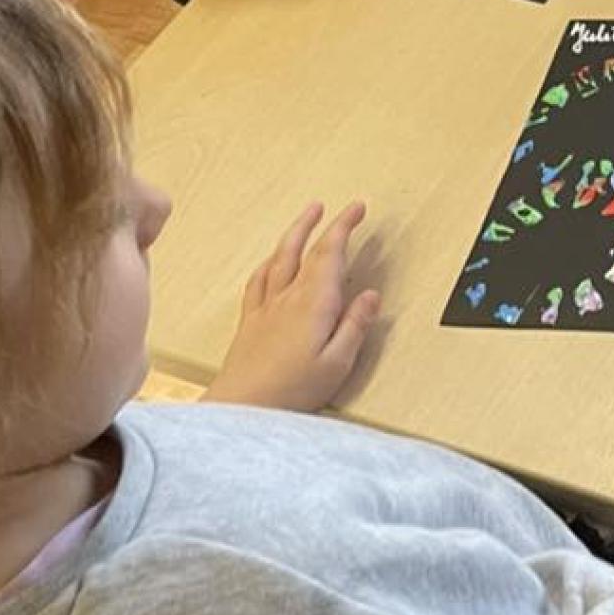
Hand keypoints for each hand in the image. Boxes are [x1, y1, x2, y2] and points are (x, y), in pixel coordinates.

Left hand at [202, 200, 380, 410]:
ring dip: (294, 233)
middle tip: (334, 207)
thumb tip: (371, 297)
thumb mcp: (338, 363)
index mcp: (314, 303)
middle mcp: (287, 298)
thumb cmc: (290, 390)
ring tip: (305, 217)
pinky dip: (268, 263)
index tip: (356, 209)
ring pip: (280, 258)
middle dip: (322, 223)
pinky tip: (270, 261)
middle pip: (304, 248)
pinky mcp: (250, 322)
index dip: (344, 226)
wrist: (242, 407)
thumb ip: (355, 326)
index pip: (330, 252)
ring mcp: (266, 308)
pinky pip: (258, 280)